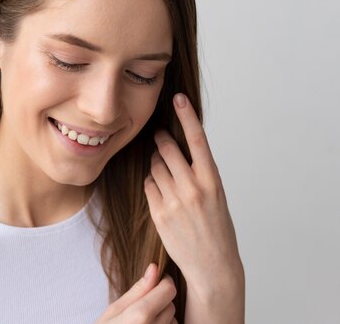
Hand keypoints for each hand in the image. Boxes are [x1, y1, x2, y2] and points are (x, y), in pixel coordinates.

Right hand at [95, 263, 176, 323]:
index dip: (163, 282)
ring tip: (142, 323)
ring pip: (173, 321)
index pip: (168, 289)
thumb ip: (137, 290)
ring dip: (162, 319)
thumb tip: (154, 267)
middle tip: (141, 308)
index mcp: (140, 316)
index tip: (156, 281)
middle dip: (160, 302)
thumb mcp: (113, 311)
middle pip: (171, 304)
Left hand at [144, 93, 243, 302]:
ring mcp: (174, 201)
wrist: (213, 265)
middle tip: (160, 138)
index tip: (179, 99)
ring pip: (155, 167)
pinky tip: (161, 192)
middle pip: (168, 149)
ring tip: (166, 174)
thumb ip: (199, 173)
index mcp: (213, 180)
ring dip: (156, 165)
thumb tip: (177, 151)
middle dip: (161, 141)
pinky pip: (148, 185)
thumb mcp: (217, 196)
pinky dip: (152, 183)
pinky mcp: (159, 213)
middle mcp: (193, 188)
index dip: (187, 116)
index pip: (198, 140)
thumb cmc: (217, 228)